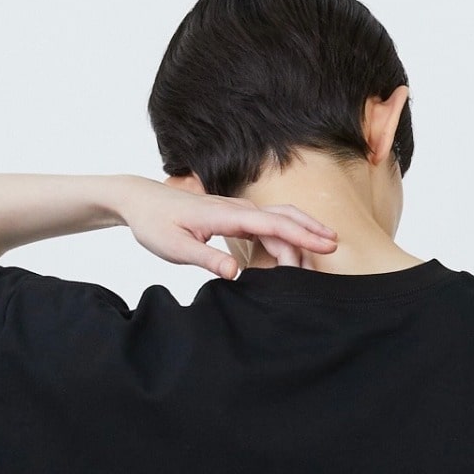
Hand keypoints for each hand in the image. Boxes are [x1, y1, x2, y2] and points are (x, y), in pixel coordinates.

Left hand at [115, 176, 336, 277]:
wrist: (139, 200)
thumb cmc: (154, 223)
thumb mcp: (175, 247)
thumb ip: (206, 259)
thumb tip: (235, 273)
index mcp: (226, 215)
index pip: (274, 225)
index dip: (302, 235)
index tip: (326, 246)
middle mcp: (236, 209)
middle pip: (283, 217)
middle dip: (310, 230)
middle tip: (334, 247)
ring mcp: (235, 211)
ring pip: (276, 219)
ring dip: (300, 232)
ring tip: (320, 248)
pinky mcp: (231, 216)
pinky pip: (264, 224)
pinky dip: (283, 234)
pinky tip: (291, 248)